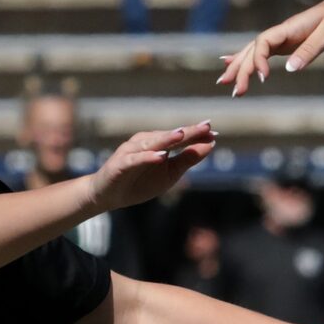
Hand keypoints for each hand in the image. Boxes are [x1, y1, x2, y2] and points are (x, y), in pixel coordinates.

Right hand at [89, 122, 216, 208]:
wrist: (109, 196)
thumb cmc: (140, 182)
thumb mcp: (170, 174)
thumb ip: (188, 159)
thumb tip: (210, 145)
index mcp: (159, 144)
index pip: (180, 138)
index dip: (196, 134)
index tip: (214, 131)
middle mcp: (145, 142)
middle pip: (169, 136)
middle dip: (187, 132)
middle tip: (205, 127)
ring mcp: (131, 152)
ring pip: (151, 143)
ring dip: (166, 138)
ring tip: (182, 134)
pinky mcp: (120, 164)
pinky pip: (135, 159)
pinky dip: (147, 157)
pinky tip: (160, 156)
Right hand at [219, 0, 323, 92]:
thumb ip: (310, 50)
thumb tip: (290, 69)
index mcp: (290, 27)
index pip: (264, 41)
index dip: (258, 59)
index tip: (263, 78)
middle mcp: (283, 31)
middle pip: (254, 48)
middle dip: (241, 68)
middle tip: (234, 91)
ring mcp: (285, 37)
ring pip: (256, 51)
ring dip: (241, 66)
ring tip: (225, 83)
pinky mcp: (291, 43)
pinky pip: (266, 52)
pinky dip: (251, 60)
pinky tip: (240, 68)